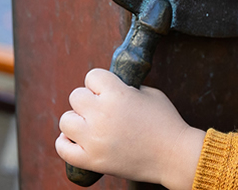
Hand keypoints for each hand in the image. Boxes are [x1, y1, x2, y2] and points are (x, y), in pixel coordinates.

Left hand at [56, 69, 205, 188]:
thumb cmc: (166, 123)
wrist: (175, 156)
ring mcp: (94, 139)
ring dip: (76, 121)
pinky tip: (76, 140)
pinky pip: (62, 148)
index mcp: (117, 94)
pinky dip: (65, 143)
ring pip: (65, 120)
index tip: (108, 92)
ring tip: (90, 126)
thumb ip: (125, 88)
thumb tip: (106, 89)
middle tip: (102, 111)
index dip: (100, 83)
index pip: (91, 76)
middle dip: (88, 101)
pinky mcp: (92, 160)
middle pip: (75, 96)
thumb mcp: (150, 93)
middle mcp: (101, 114)